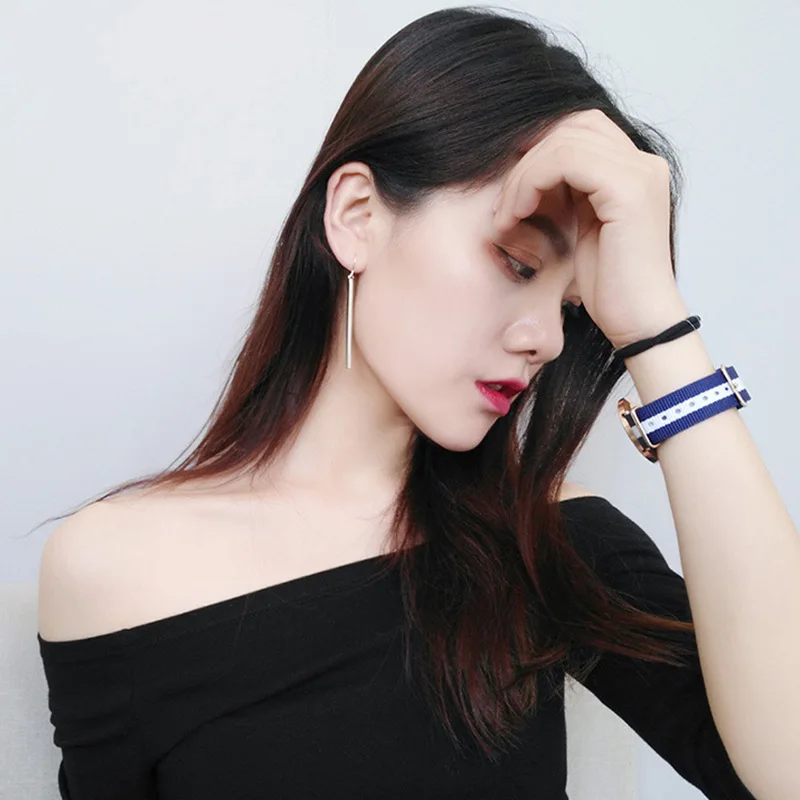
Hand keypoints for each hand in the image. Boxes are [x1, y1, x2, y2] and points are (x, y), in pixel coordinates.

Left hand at [492, 109, 689, 349]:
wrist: (639, 324)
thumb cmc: (609, 288)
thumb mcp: (580, 230)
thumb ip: (566, 195)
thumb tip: (525, 171)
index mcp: (634, 170)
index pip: (579, 130)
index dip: (537, 153)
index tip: (509, 192)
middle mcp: (643, 163)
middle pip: (571, 126)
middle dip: (527, 161)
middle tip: (503, 205)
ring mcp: (639, 172)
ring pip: (563, 140)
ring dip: (522, 176)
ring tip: (506, 215)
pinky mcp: (628, 189)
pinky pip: (566, 160)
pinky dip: (530, 183)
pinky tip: (517, 216)